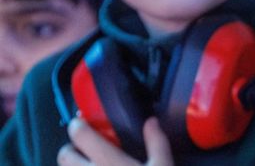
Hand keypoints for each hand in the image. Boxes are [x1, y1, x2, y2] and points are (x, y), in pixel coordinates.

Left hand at [58, 117, 173, 165]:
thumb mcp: (163, 165)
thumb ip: (157, 142)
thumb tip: (151, 121)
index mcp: (107, 161)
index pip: (80, 135)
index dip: (77, 124)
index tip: (82, 120)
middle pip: (64, 155)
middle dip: (71, 148)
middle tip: (86, 147)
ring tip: (90, 164)